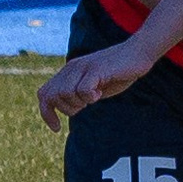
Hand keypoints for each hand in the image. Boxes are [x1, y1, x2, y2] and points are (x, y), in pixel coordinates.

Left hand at [37, 41, 153, 129]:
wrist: (138, 53)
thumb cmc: (119, 72)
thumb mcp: (95, 86)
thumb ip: (81, 95)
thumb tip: (69, 108)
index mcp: (69, 72)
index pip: (44, 94)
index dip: (46, 113)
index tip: (56, 128)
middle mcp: (72, 68)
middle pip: (52, 96)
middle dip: (66, 109)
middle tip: (84, 106)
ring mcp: (82, 67)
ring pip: (66, 94)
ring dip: (79, 103)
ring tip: (94, 97)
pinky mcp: (95, 69)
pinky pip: (83, 90)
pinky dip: (90, 97)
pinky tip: (100, 93)